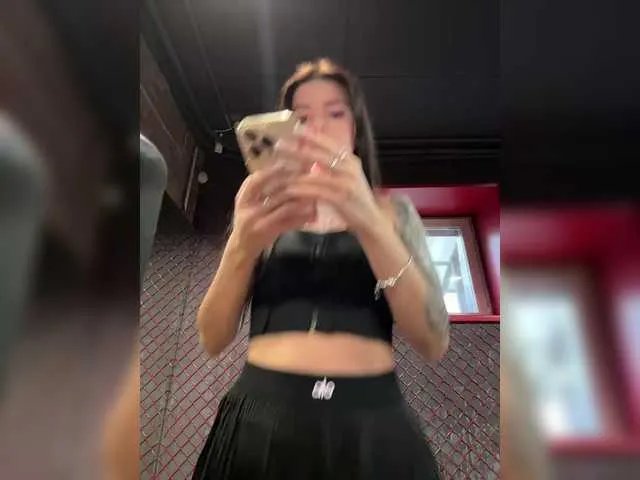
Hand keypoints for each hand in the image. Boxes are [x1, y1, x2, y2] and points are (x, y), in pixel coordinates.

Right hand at [229, 161, 315, 258]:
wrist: (242, 248)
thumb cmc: (249, 223)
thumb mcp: (249, 205)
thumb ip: (263, 190)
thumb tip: (286, 171)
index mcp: (243, 198)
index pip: (257, 178)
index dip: (274, 170)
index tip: (291, 165)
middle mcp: (248, 208)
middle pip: (276, 191)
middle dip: (296, 185)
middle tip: (310, 179)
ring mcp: (257, 221)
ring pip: (286, 206)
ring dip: (303, 202)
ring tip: (315, 197)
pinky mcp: (267, 232)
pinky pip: (289, 222)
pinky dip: (301, 218)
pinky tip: (312, 216)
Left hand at [275, 129, 390, 238]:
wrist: (372, 220)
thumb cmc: (355, 199)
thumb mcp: (346, 177)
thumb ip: (332, 166)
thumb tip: (311, 155)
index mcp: (350, 160)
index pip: (329, 143)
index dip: (312, 135)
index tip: (295, 128)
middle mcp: (349, 168)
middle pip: (320, 154)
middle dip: (298, 148)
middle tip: (279, 144)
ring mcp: (346, 182)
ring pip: (316, 172)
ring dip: (296, 168)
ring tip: (278, 166)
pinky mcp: (341, 198)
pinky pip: (317, 191)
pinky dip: (303, 189)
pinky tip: (289, 188)